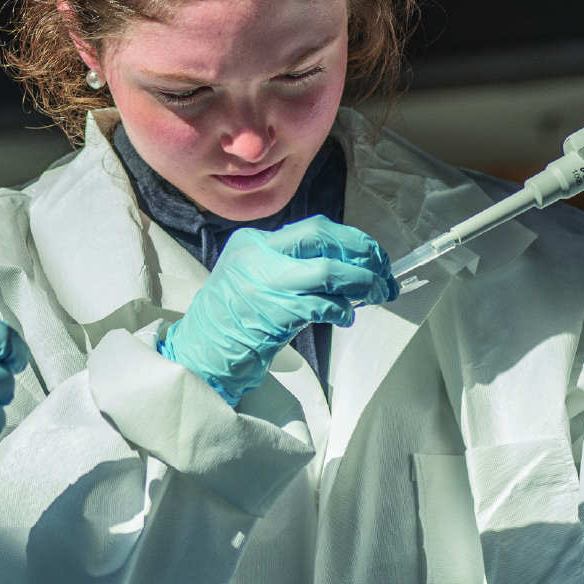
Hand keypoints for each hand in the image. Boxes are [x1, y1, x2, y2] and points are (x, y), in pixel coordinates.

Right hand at [162, 218, 395, 405]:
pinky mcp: (273, 313)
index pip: (314, 229)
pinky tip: (345, 318)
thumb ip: (290, 265)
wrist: (199, 354)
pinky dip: (342, 310)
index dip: (353, 240)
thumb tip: (350, 266)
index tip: (373, 256)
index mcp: (252, 243)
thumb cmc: (232, 320)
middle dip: (364, 253)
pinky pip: (322, 305)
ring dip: (363, 283)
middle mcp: (256, 256)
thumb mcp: (252, 278)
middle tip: (384, 273)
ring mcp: (263, 283)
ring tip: (378, 295)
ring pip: (330, 271)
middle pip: (323, 237)